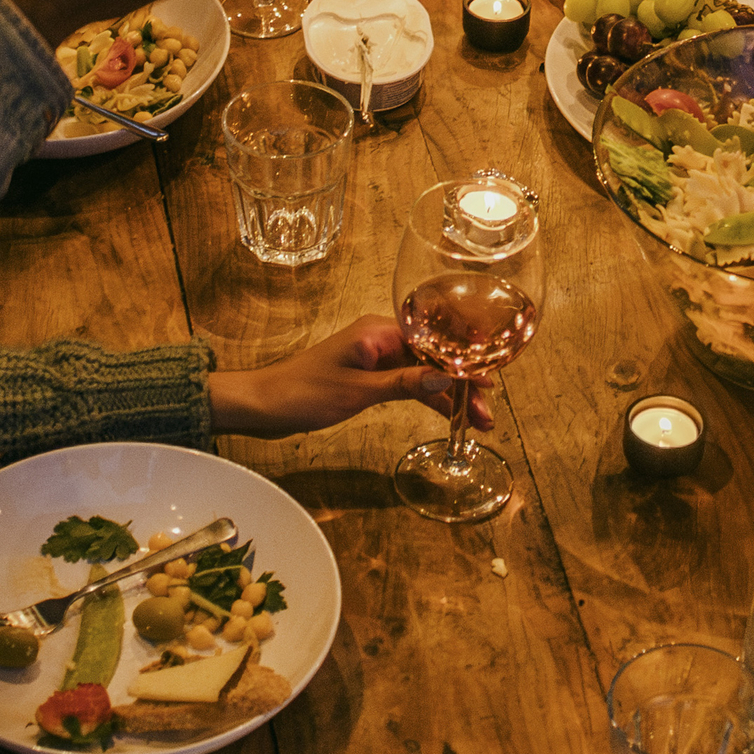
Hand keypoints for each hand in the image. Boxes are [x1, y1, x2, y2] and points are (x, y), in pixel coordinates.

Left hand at [210, 312, 494, 435]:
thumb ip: (403, 384)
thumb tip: (446, 378)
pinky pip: (409, 383)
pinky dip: (428, 398)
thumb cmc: (303, 392)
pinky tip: (449, 415)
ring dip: (450, 395)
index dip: (464, 361)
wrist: (264, 404)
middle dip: (462, 384)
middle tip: (487, 413)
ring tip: (478, 421)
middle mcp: (381, 339)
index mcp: (379, 332)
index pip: (435, 341)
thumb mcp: (358, 391)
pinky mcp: (370, 376)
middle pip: (435, 358)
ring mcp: (376, 358)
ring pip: (425, 373)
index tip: (489, 379)